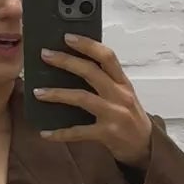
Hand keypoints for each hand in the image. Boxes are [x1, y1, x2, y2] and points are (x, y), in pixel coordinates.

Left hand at [34, 35, 153, 167]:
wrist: (145, 147)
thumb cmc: (130, 118)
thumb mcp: (123, 95)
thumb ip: (106, 81)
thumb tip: (75, 66)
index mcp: (122, 83)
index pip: (107, 56)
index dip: (87, 44)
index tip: (67, 37)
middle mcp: (119, 95)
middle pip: (90, 72)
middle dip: (66, 61)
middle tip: (45, 55)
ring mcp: (113, 114)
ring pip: (82, 98)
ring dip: (57, 94)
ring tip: (38, 92)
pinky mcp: (107, 134)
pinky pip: (79, 131)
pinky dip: (60, 133)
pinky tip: (45, 132)